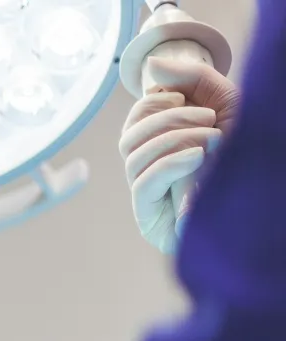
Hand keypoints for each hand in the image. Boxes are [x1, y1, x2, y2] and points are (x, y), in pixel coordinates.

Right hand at [120, 56, 240, 253]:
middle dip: (166, 120)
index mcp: (165, 143)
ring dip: (174, 139)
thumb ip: (191, 78)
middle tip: (209, 119)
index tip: (181, 98)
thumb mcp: (225, 102)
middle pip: (128, 137)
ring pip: (133, 157)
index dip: (149, 104)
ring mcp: (150, 196)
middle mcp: (152, 169)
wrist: (268, 193)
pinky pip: (143, 184)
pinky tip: (197, 157)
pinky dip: (168, 163)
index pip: (134, 121)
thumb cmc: (252, 151)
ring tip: (214, 140)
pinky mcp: (151, 218)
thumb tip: (150, 65)